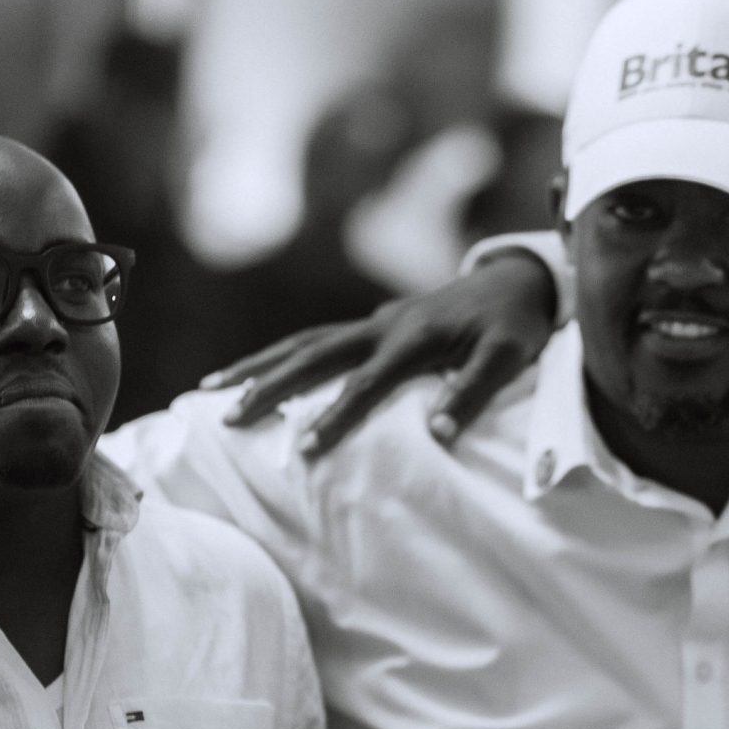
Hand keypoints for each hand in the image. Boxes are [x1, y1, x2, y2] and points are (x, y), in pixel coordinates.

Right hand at [206, 254, 559, 456]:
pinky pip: (315, 339)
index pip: (366, 383)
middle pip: (312, 354)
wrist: (515, 280)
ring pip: (303, 341)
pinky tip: (256, 374)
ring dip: (258, 365)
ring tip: (213, 388)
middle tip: (227, 416)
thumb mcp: (509, 356)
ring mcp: (373, 322)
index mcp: (414, 337)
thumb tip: (440, 434)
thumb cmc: (516, 325)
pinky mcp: (372, 325)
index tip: (305, 448)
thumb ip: (474, 392)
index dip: (335, 416)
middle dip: (267, 386)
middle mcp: (383, 325)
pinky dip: (281, 356)